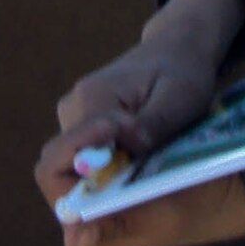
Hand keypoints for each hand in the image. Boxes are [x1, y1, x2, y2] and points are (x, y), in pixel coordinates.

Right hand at [36, 0, 244, 245]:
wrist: (177, 46)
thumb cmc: (183, 70)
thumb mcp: (179, 98)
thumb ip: (149, 126)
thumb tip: (121, 156)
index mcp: (91, 98)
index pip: (67, 159)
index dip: (87, 189)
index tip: (121, 199)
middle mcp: (73, 107)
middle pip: (61, 170)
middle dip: (90, 194)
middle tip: (132, 198)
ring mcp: (74, 114)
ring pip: (71, 168)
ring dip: (99, 183)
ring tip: (140, 181)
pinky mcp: (83, 122)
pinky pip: (83, 159)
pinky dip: (104, 172)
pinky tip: (136, 169)